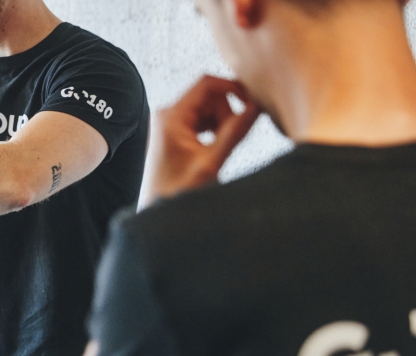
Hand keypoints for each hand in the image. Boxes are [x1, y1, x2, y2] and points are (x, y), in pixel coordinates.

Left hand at [141, 76, 260, 206]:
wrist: (160, 213)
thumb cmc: (178, 191)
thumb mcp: (210, 162)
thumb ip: (234, 133)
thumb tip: (255, 108)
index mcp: (171, 116)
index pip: (207, 83)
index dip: (232, 88)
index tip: (250, 103)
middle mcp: (167, 114)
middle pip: (209, 96)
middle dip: (226, 113)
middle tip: (228, 140)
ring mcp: (170, 123)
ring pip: (208, 109)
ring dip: (221, 123)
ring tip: (218, 149)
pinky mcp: (175, 133)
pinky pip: (202, 120)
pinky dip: (214, 130)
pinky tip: (213, 149)